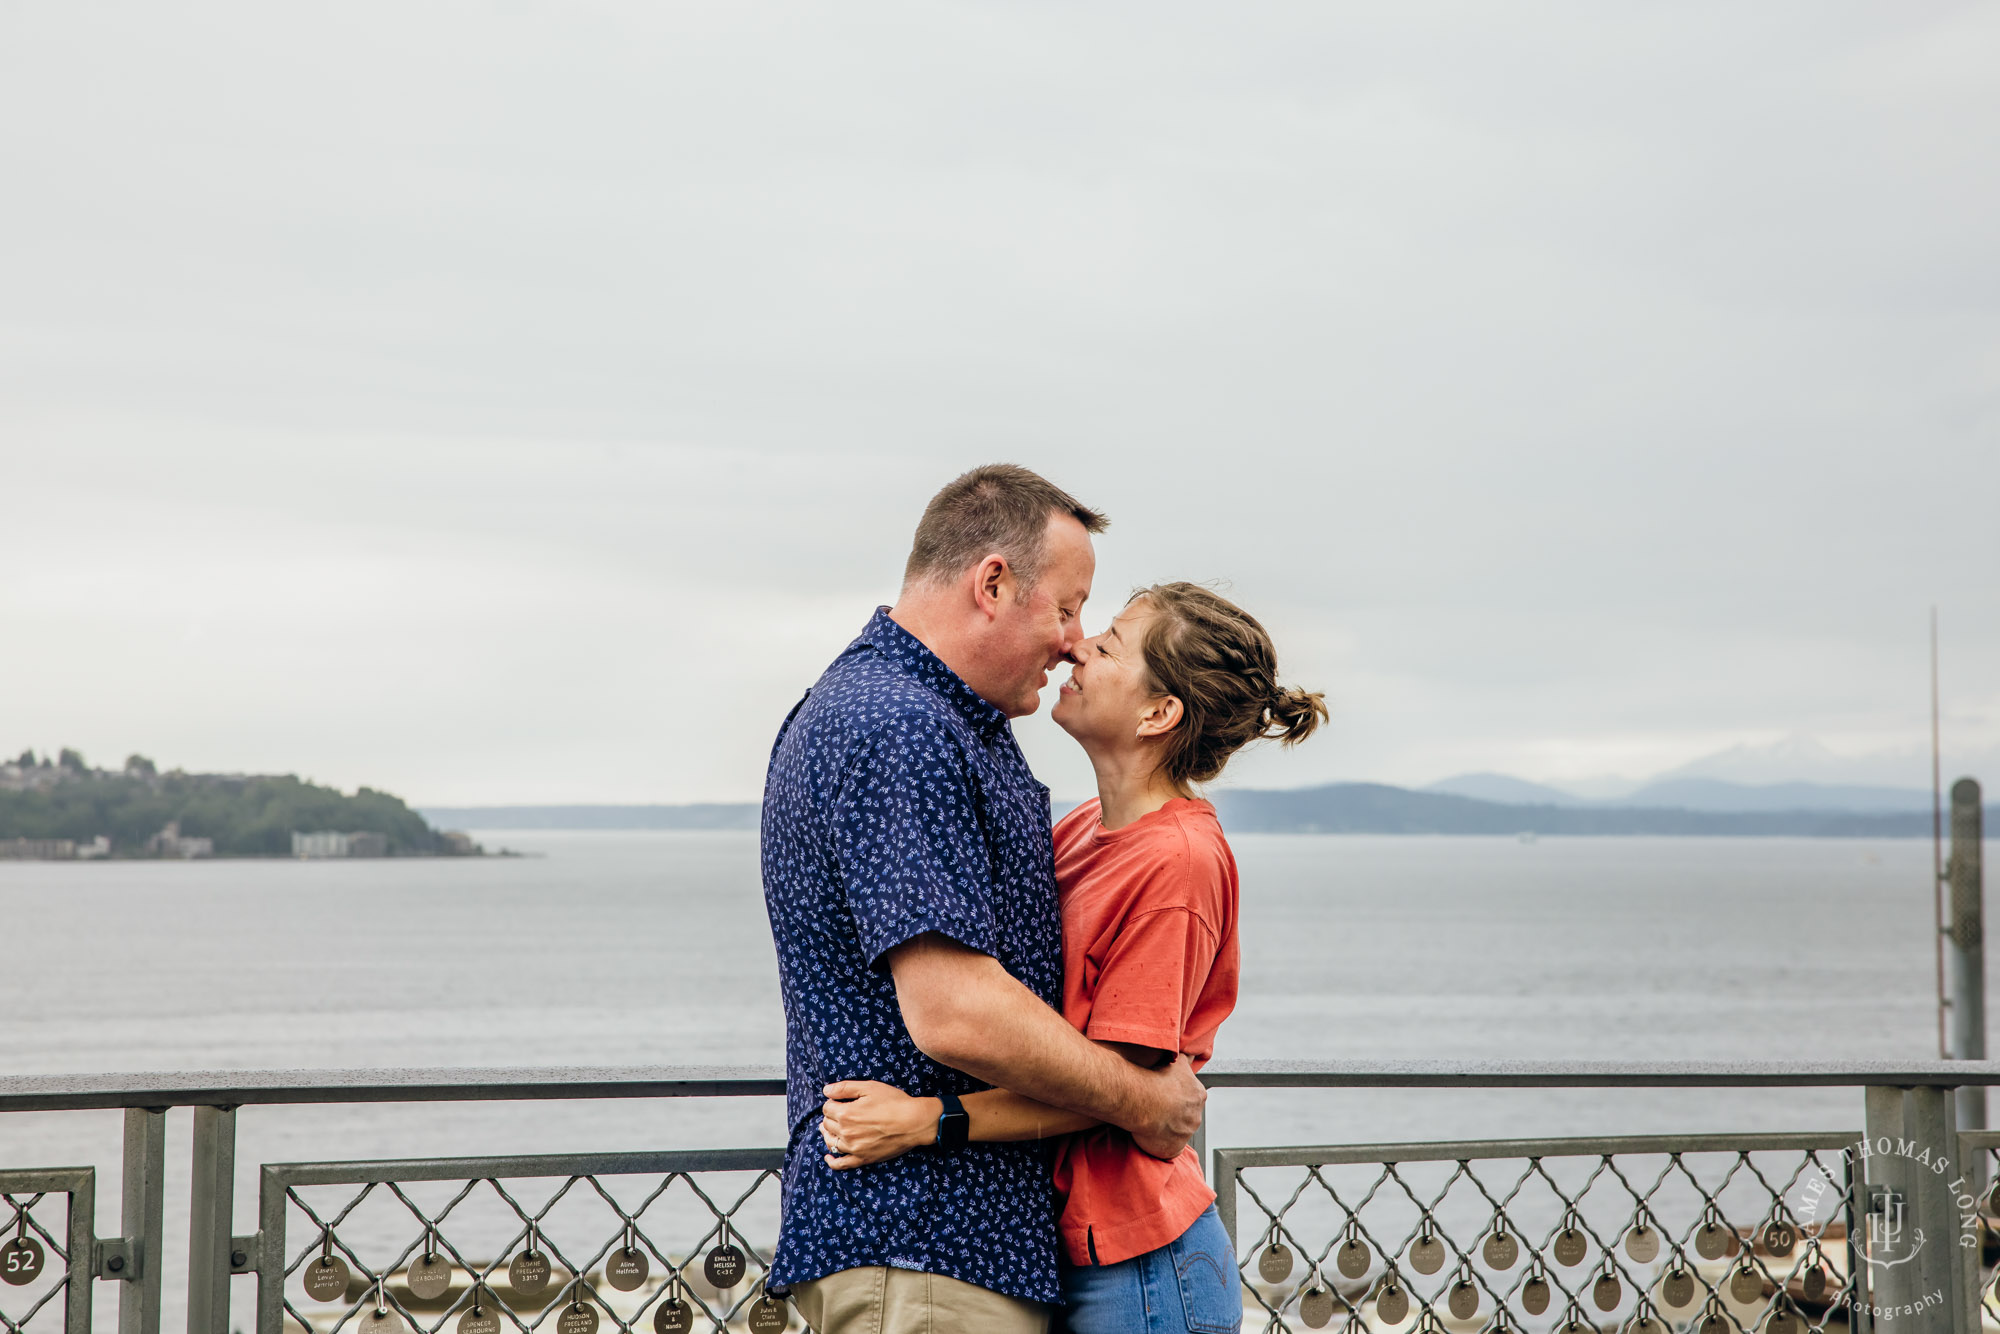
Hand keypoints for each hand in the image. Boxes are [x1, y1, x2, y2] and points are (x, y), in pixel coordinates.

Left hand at [820, 1080, 941, 1169]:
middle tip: (840, 1111)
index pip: (827, 1107)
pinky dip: (832, 1161)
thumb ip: (844, 1088)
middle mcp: (846, 1132)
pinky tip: (828, 1157)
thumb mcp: (869, 1087)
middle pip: (827, 1124)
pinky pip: (841, 1164)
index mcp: (846, 1113)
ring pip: (830, 1142)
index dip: (832, 1101)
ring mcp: (854, 1148)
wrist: (914, 1122)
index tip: (841, 1100)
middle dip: (831, 1116)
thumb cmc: (894, 1102)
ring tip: (831, 1128)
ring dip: (828, 1133)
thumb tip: (826, 1090)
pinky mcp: (863, 1158)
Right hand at [1129, 1054, 1205, 1159]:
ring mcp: (1185, 1134)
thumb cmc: (1156, 1077)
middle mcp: (1196, 1116)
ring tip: (1149, 1120)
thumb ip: (1189, 1057)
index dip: (1176, 1096)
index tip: (1164, 1094)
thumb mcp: (1178, 1060)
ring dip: (1165, 1128)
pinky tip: (1149, 1135)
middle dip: (1173, 1113)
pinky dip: (1159, 1144)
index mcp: (1198, 1095)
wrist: (1140, 1098)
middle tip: (1155, 1107)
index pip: (1191, 1098)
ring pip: (1176, 1132)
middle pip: (1185, 1116)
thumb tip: (1198, 1050)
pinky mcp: (1172, 1149)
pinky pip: (1167, 1149)